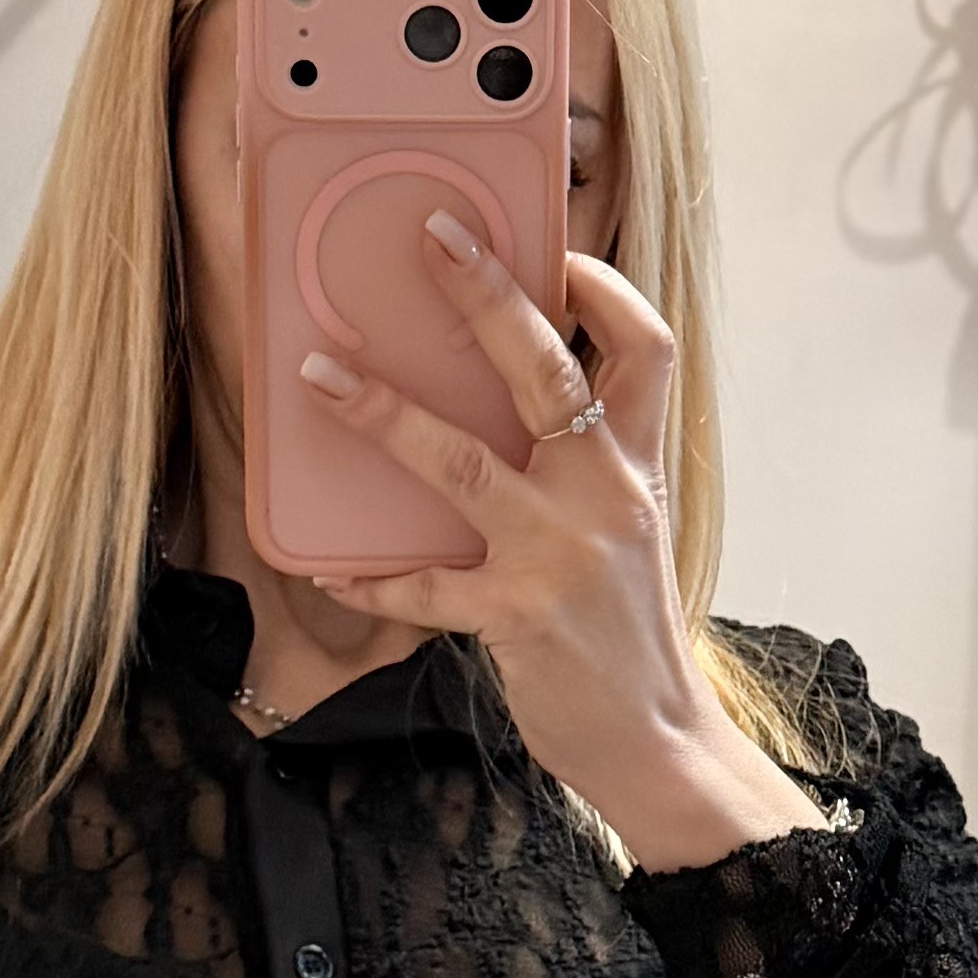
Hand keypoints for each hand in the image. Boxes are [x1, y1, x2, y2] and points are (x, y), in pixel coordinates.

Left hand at [297, 230, 821, 870]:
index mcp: (636, 466)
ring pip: (461, 460)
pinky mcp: (516, 616)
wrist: (657, 740)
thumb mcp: (629, 535)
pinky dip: (370, 577)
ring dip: (383, 413)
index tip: (555, 254)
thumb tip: (514, 415)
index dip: (604, 290)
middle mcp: (605, 494)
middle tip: (434, 236)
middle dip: (488, 294)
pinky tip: (327, 567)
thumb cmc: (629, 637)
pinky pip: (424, 586)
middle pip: (547, 368)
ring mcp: (560, 553)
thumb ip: (586, 471)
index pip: (645, 347)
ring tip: (321, 375)